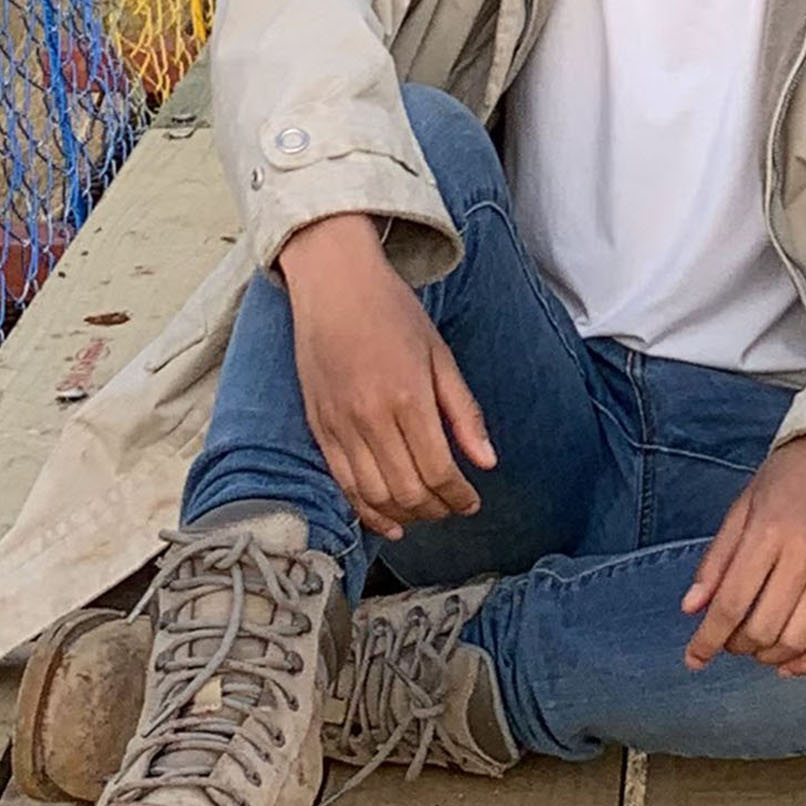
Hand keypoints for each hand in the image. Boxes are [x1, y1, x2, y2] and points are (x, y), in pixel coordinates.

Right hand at [278, 212, 495, 540]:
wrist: (333, 284)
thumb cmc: (392, 312)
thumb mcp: (440, 355)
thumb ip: (464, 412)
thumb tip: (488, 462)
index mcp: (408, 397)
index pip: (439, 470)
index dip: (460, 496)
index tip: (472, 501)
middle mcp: (370, 418)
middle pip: (408, 491)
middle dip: (437, 509)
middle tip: (453, 507)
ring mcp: (339, 426)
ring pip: (375, 496)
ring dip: (406, 515)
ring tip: (426, 512)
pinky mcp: (318, 428)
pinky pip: (343, 485)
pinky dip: (367, 511)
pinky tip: (388, 521)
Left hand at [683, 435, 805, 675]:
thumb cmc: (788, 478)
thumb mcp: (742, 507)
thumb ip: (716, 560)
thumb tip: (691, 609)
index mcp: (767, 532)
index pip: (731, 603)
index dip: (708, 639)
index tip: (694, 659)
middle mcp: (804, 555)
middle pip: (762, 627)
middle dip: (737, 646)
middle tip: (729, 640)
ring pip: (797, 639)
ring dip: (768, 655)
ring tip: (756, 648)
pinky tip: (788, 664)